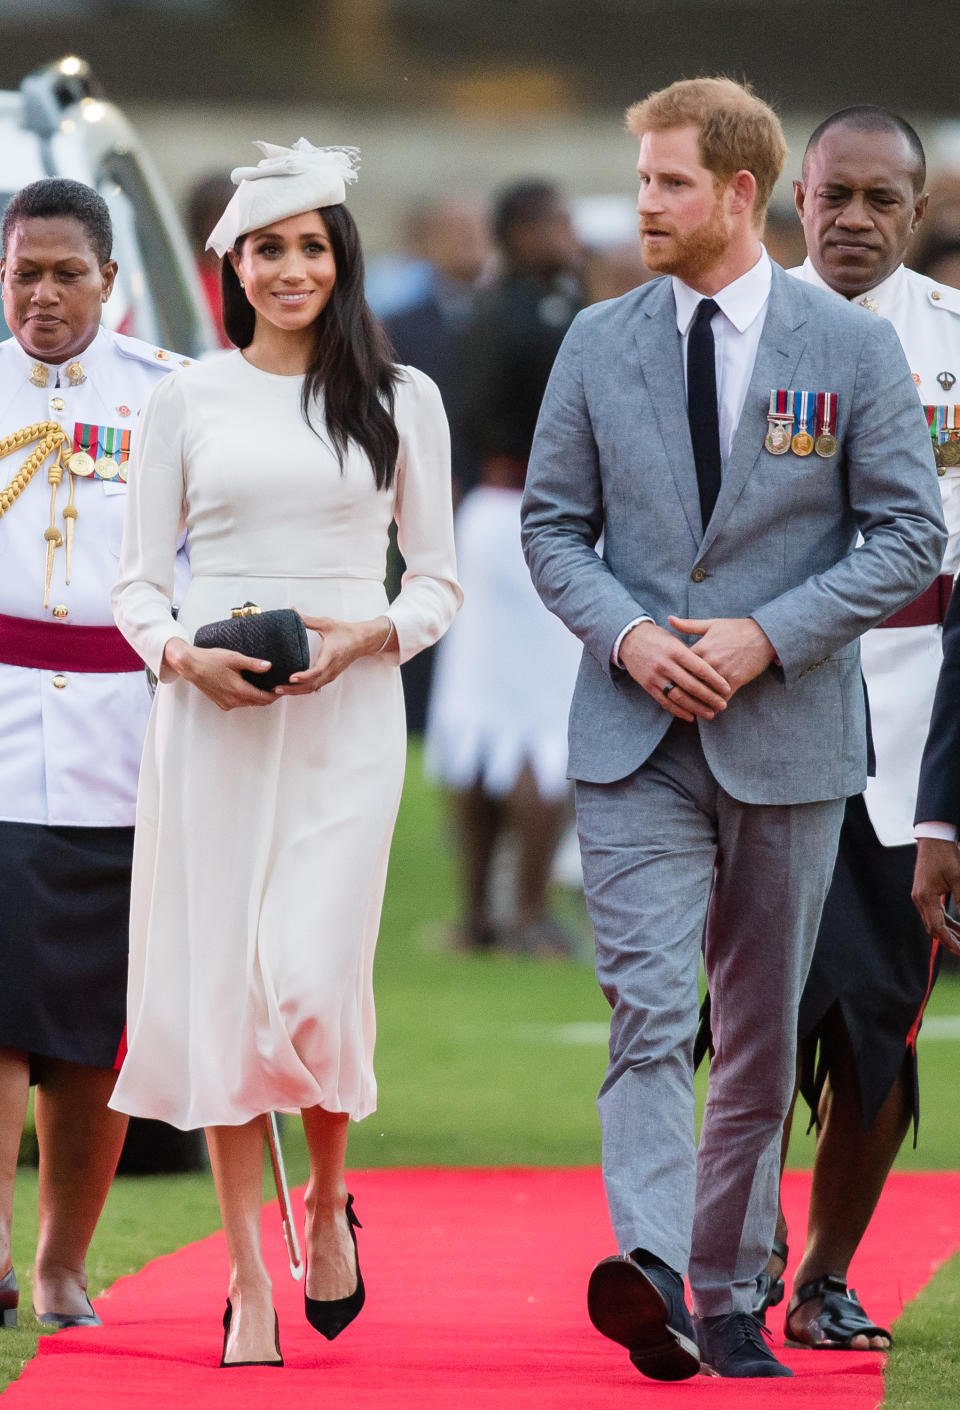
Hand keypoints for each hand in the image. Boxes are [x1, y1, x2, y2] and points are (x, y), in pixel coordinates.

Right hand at [162, 638, 277, 710]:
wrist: (190, 665)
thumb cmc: (210, 660)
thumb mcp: (234, 658)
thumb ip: (253, 664)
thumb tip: (268, 666)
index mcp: (239, 691)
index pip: (264, 698)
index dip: (275, 694)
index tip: (281, 687)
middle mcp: (233, 701)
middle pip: (258, 702)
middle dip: (268, 696)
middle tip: (275, 685)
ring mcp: (226, 703)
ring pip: (248, 703)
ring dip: (257, 697)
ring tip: (263, 685)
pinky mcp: (221, 703)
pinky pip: (239, 703)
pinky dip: (246, 697)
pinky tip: (247, 687)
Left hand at [274, 613, 393, 694]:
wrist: (363, 640)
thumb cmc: (346, 632)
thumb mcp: (326, 624)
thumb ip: (307, 619)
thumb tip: (292, 611)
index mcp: (331, 656)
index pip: (317, 671)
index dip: (304, 676)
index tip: (291, 677)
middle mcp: (331, 668)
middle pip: (311, 685)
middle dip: (294, 689)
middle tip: (277, 688)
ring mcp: (331, 674)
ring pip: (312, 688)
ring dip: (296, 691)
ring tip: (279, 690)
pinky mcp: (330, 676)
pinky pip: (315, 686)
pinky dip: (303, 689)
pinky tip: (292, 688)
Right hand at [618, 620, 731, 721]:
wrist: (629, 638)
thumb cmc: (657, 637)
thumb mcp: (675, 638)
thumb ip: (691, 652)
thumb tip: (712, 667)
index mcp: (675, 650)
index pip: (700, 668)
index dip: (715, 680)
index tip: (727, 688)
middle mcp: (665, 664)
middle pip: (691, 685)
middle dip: (709, 697)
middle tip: (722, 705)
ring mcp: (655, 676)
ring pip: (679, 696)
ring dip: (696, 708)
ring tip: (709, 714)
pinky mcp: (648, 686)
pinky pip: (665, 702)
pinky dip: (678, 711)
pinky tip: (690, 717)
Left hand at [668, 616, 775, 700]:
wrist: (764, 635)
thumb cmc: (736, 629)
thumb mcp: (711, 624)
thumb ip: (688, 625)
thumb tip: (669, 619)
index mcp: (701, 648)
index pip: (679, 665)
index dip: (672, 673)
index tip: (666, 680)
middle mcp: (709, 662)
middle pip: (688, 682)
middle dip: (680, 692)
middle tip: (672, 700)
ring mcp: (722, 673)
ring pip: (703, 693)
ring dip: (695, 702)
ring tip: (688, 710)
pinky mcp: (735, 681)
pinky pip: (721, 698)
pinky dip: (714, 705)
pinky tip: (708, 711)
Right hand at [912, 837, 959, 953]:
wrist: (933, 840)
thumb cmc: (946, 856)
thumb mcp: (959, 880)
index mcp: (925, 897)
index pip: (937, 928)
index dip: (950, 942)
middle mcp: (919, 899)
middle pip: (933, 928)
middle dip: (949, 940)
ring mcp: (920, 896)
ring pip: (933, 921)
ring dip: (947, 932)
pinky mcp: (923, 893)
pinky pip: (933, 913)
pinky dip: (944, 921)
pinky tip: (956, 926)